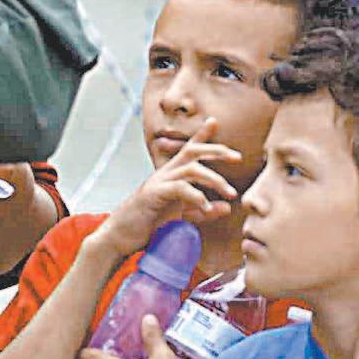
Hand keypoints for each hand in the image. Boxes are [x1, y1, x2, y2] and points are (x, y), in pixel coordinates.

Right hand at [92, 122, 239, 260]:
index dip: (202, 135)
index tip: (214, 121)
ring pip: (191, 169)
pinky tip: (207, 207)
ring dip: (214, 179)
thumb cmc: (148, 225)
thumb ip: (203, 210)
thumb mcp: (181, 217)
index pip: (188, 150)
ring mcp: (158, 182)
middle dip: (216, 150)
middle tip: (238, 157)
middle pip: (193, 151)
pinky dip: (196, 196)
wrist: (120, 237)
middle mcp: (165, 174)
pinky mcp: (153, 194)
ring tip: (230, 193)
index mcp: (171, 176)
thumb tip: (227, 206)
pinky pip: (180, 188)